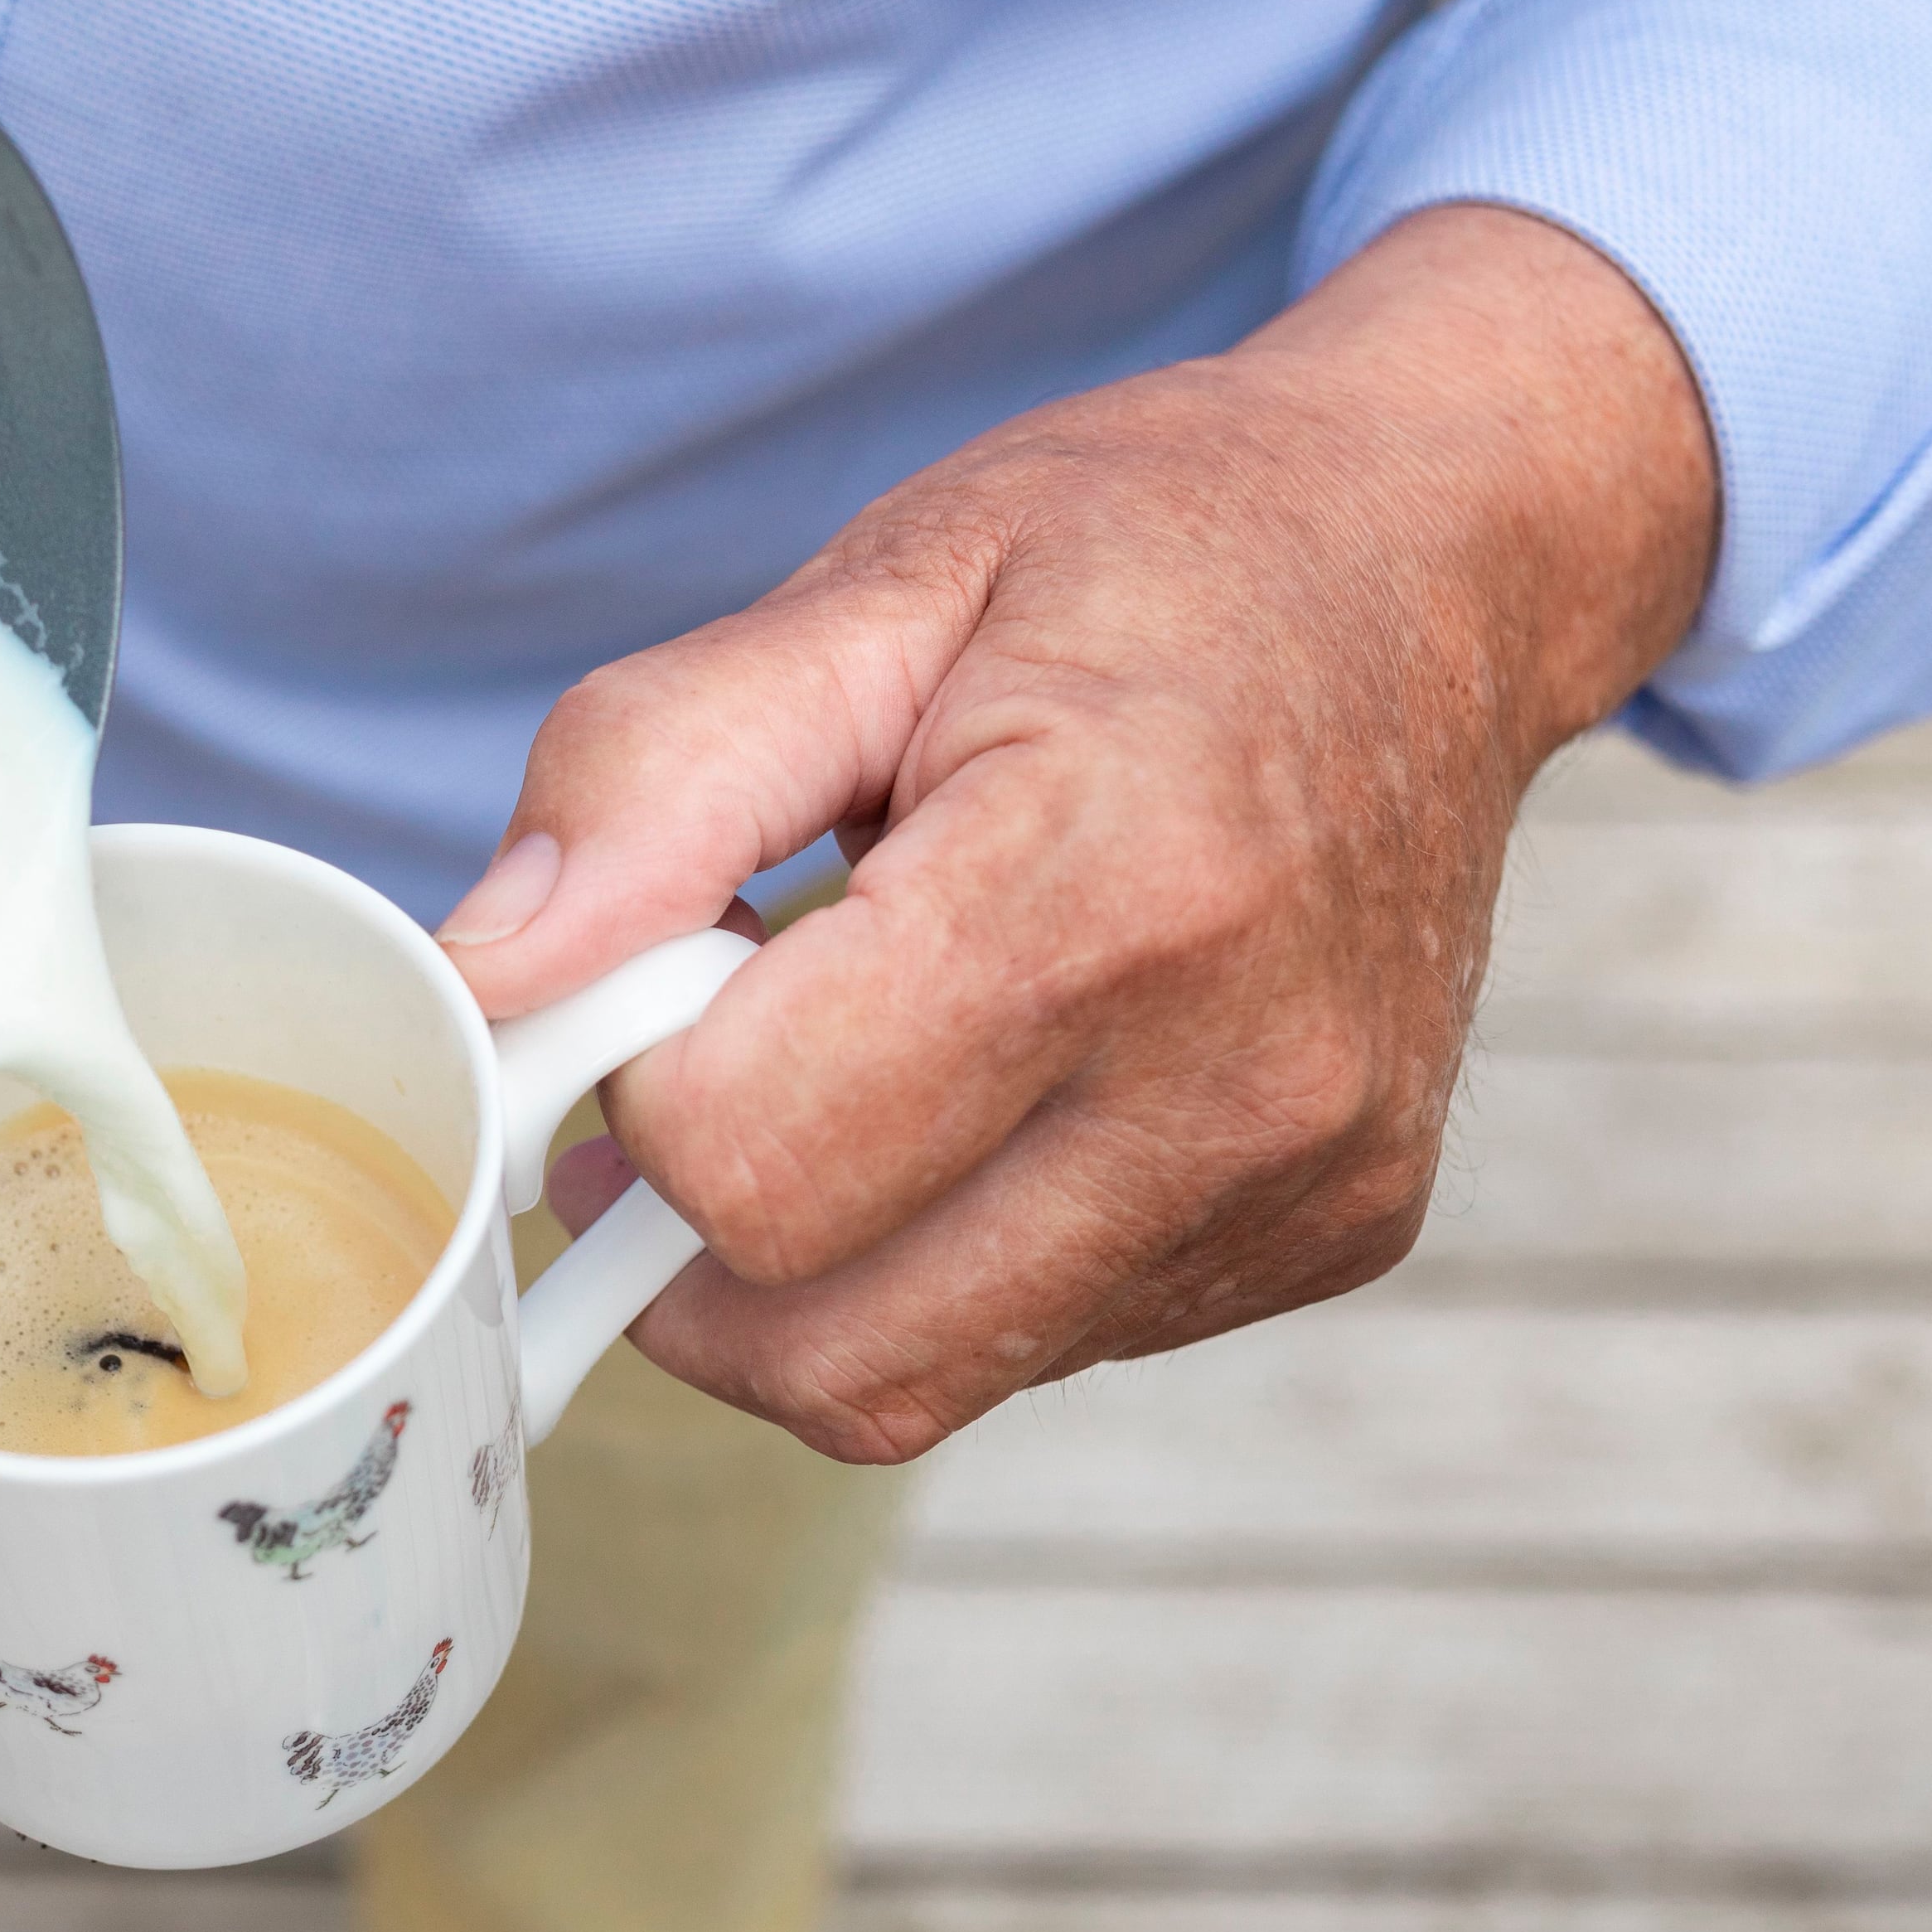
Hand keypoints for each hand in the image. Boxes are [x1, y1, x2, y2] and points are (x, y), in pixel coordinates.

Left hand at [438, 204, 1717, 1462]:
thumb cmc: (1146, 550)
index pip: (748, 1163)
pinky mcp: (1336, 1233)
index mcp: (1105, 891)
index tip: (655, 977)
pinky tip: (1004, 1075)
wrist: (1444, 551)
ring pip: (927, 1381)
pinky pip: (1051, 1338)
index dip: (634, 1090)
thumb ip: (654, 779)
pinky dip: (961, 1250)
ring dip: (825, 1263)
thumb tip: (487, 978)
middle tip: (704, 1064)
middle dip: (697, 1244)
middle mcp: (1236, 1081)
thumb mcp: (879, 586)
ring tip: (868, 1043)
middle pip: (830, 1351)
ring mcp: (1303, 1183)